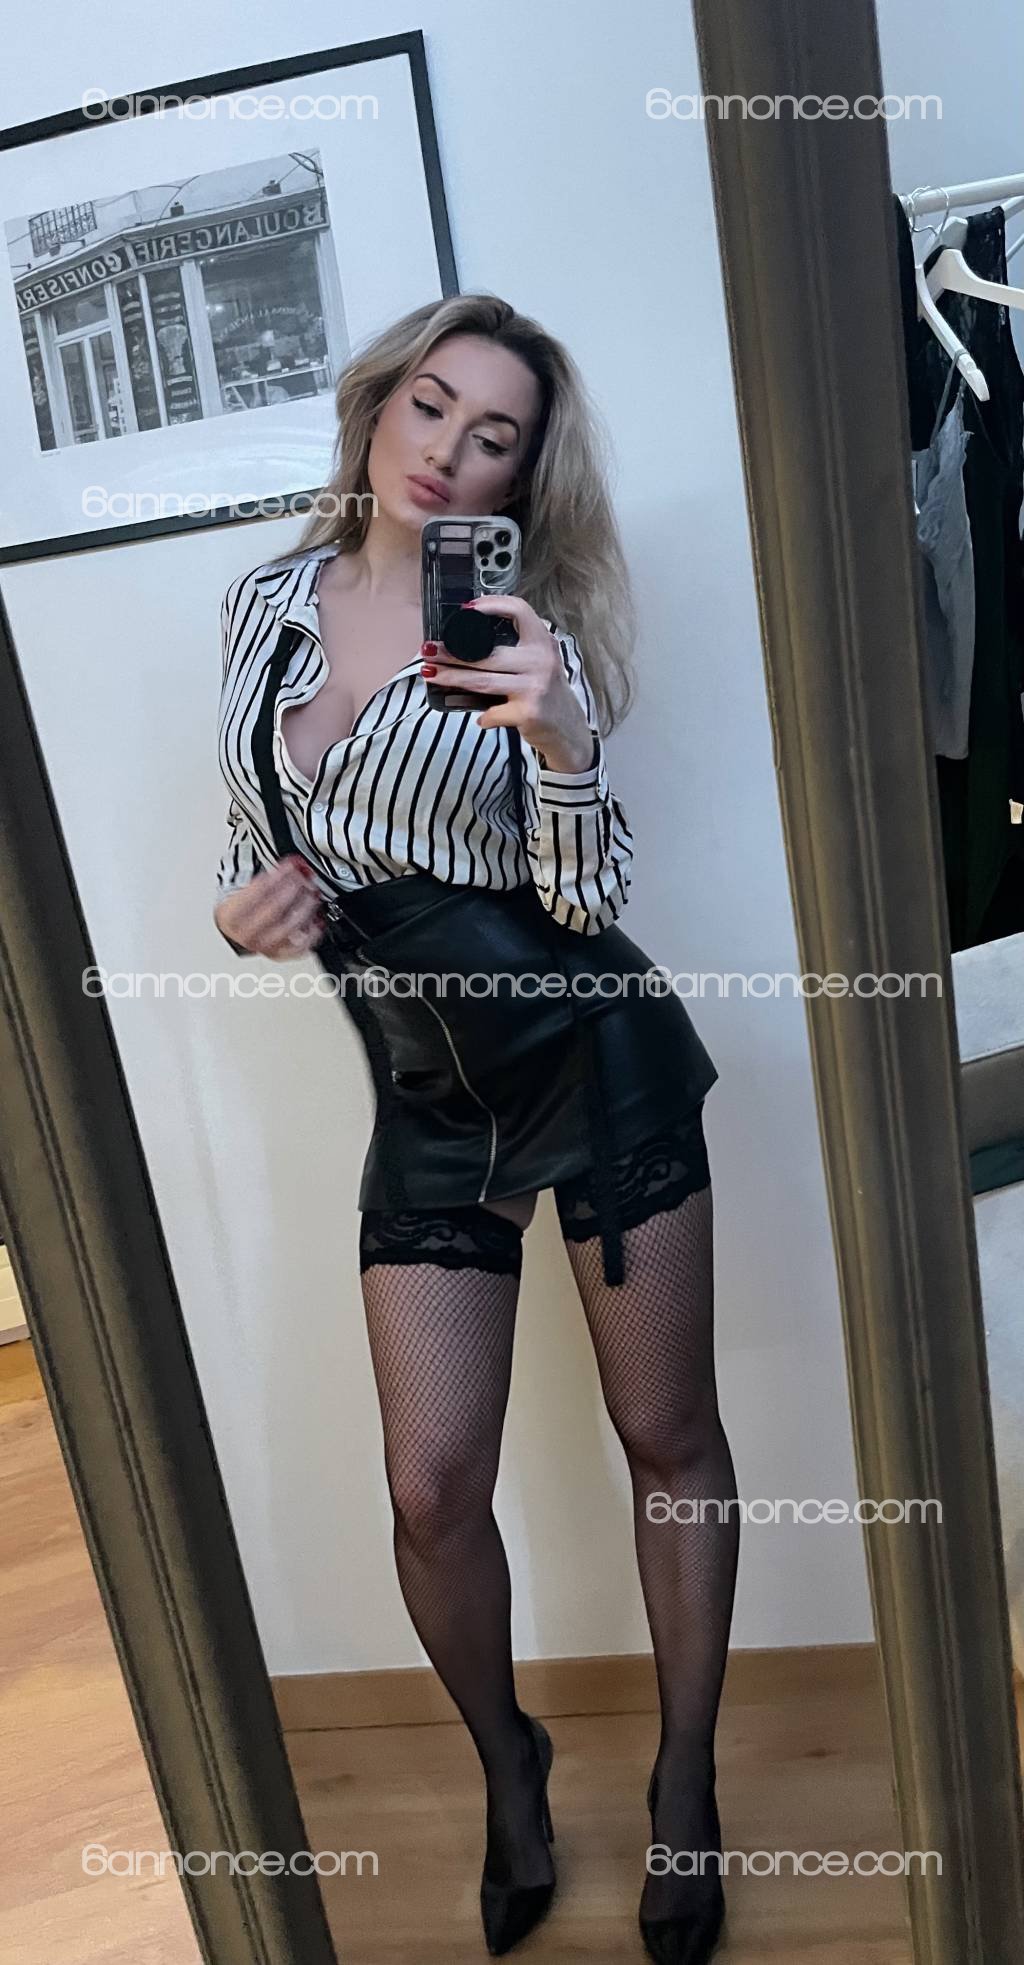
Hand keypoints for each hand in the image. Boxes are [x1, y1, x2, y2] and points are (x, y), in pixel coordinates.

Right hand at [214, 855, 324, 957]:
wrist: (239, 927)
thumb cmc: (243, 905)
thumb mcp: (246, 884)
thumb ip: (271, 873)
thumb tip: (296, 863)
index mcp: (231, 915)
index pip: (257, 893)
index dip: (277, 877)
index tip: (291, 866)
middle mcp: (246, 934)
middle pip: (274, 910)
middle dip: (293, 890)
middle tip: (304, 878)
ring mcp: (264, 947)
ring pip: (288, 929)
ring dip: (305, 908)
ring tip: (312, 894)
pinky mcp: (280, 954)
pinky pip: (300, 947)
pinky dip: (312, 931)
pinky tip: (317, 917)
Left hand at [424, 595, 594, 770]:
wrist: (567, 730)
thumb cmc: (546, 693)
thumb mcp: (540, 663)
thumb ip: (517, 650)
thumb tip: (467, 643)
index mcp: (543, 642)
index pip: (519, 610)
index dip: (491, 605)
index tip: (466, 609)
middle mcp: (541, 660)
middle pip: (486, 653)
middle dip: (451, 652)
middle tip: (428, 650)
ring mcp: (535, 687)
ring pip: (482, 681)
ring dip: (451, 677)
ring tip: (430, 673)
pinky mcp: (528, 712)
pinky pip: (492, 712)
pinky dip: (483, 716)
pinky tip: (480, 717)